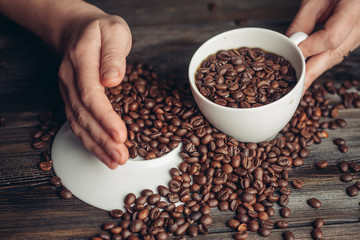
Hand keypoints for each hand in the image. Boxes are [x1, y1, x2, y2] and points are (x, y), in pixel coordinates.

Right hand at [58, 14, 131, 168]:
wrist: (77, 30)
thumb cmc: (100, 31)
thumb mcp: (114, 32)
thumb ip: (113, 55)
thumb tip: (112, 79)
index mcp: (81, 61)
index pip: (91, 95)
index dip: (105, 118)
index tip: (121, 134)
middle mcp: (70, 80)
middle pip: (84, 115)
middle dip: (103, 139)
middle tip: (121, 157)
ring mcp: (68, 91)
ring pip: (78, 124)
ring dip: (96, 145)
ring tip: (115, 161)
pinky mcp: (72, 99)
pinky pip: (78, 123)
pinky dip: (90, 141)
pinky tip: (103, 153)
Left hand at [286, 0, 359, 90]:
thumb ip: (303, 20)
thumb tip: (291, 42)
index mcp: (354, 9)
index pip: (332, 37)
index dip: (311, 48)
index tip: (294, 53)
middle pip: (335, 54)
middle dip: (312, 72)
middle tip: (297, 87)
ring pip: (336, 56)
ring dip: (316, 69)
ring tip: (299, 82)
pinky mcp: (355, 38)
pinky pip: (338, 53)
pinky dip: (322, 61)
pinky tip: (309, 69)